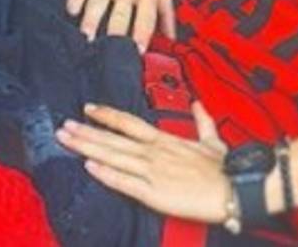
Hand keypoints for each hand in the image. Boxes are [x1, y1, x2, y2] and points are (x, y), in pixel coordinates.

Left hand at [55, 101, 230, 222]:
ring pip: (114, 157)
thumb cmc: (224, 169)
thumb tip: (198, 105)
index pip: (130, 123)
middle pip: (114, 139)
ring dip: (88, 148)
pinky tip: (89, 167)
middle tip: (63, 126)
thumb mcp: (213, 140)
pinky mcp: (154, 193)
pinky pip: (125, 182)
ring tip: (68, 141)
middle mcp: (156, 153)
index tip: (89, 109)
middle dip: (86, 132)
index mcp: (167, 140)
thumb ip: (202, 120)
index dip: (108, 115)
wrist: (234, 189)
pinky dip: (106, 174)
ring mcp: (153, 172)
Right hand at [66, 0, 175, 51]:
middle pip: (120, 16)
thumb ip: (167, 10)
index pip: (146, 19)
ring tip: (87, 37)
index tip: (136, 54)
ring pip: (97, 3)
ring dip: (91, 22)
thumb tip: (172, 37)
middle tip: (107, 52)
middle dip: (114, 36)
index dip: (141, 39)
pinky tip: (72, 11)